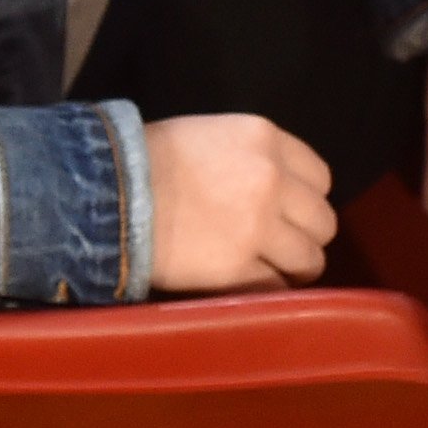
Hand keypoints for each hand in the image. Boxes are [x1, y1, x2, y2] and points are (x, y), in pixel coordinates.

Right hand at [149, 114, 335, 291]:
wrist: (105, 192)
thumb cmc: (147, 161)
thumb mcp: (211, 136)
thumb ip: (251, 157)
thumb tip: (275, 186)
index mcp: (267, 140)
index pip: (320, 178)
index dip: (305, 200)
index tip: (291, 212)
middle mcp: (273, 180)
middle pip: (322, 221)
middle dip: (305, 235)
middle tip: (283, 246)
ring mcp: (259, 226)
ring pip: (310, 259)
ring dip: (295, 268)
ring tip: (272, 271)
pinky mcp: (238, 268)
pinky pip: (276, 288)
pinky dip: (267, 291)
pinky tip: (249, 285)